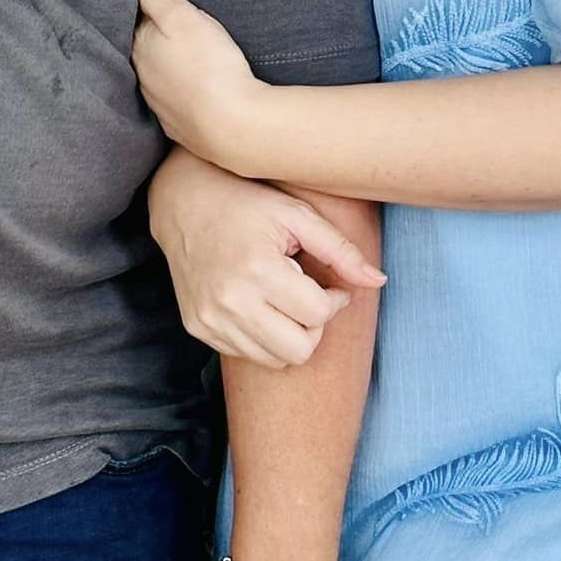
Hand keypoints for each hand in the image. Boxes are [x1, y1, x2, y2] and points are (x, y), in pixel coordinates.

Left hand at [134, 0, 271, 169]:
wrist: (234, 125)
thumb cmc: (210, 65)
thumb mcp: (183, 16)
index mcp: (139, 46)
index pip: (136, 17)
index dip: (152, 6)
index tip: (168, 0)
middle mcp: (141, 77)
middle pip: (146, 47)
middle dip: (160, 36)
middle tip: (186, 27)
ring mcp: (158, 105)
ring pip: (159, 76)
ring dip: (172, 65)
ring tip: (195, 57)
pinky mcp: (177, 125)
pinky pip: (176, 102)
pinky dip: (184, 92)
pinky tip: (199, 88)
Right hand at [150, 150, 383, 368]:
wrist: (181, 200)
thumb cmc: (245, 203)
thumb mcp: (295, 215)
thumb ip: (340, 250)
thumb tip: (379, 282)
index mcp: (259, 270)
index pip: (319, 314)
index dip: (334, 299)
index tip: (328, 283)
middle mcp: (231, 301)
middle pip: (300, 350)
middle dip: (313, 326)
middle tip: (305, 297)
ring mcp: (211, 318)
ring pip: (274, 360)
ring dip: (288, 335)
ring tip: (280, 299)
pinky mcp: (197, 327)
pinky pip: (246, 353)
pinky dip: (260, 337)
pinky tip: (256, 303)